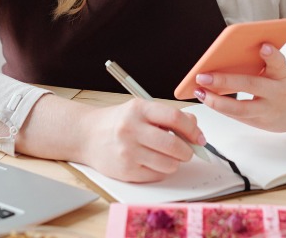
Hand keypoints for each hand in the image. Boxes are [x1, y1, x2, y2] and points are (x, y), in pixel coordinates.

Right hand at [79, 99, 204, 182]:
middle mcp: (131, 129)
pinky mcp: (126, 170)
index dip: (192, 130)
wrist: (86, 135)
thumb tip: (194, 127)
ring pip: (168, 164)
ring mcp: (128, 152)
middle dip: (187, 151)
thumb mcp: (141, 110)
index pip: (175, 118)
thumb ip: (168, 116)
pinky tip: (151, 162)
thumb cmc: (117, 122)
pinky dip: (160, 171)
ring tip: (166, 156)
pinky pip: (156, 175)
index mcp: (138, 109)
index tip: (198, 137)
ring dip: (174, 163)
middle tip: (187, 151)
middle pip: (174, 146)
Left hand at [193, 44, 285, 132]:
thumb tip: (229, 61)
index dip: (271, 55)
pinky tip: (210, 100)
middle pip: (252, 86)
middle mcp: (279, 93)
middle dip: (225, 81)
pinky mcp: (266, 125)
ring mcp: (272, 112)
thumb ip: (263, 66)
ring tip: (200, 92)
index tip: (263, 46)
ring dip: (217, 102)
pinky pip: (240, 117)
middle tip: (203, 75)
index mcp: (285, 75)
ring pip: (241, 110)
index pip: (279, 63)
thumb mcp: (283, 69)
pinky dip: (224, 108)